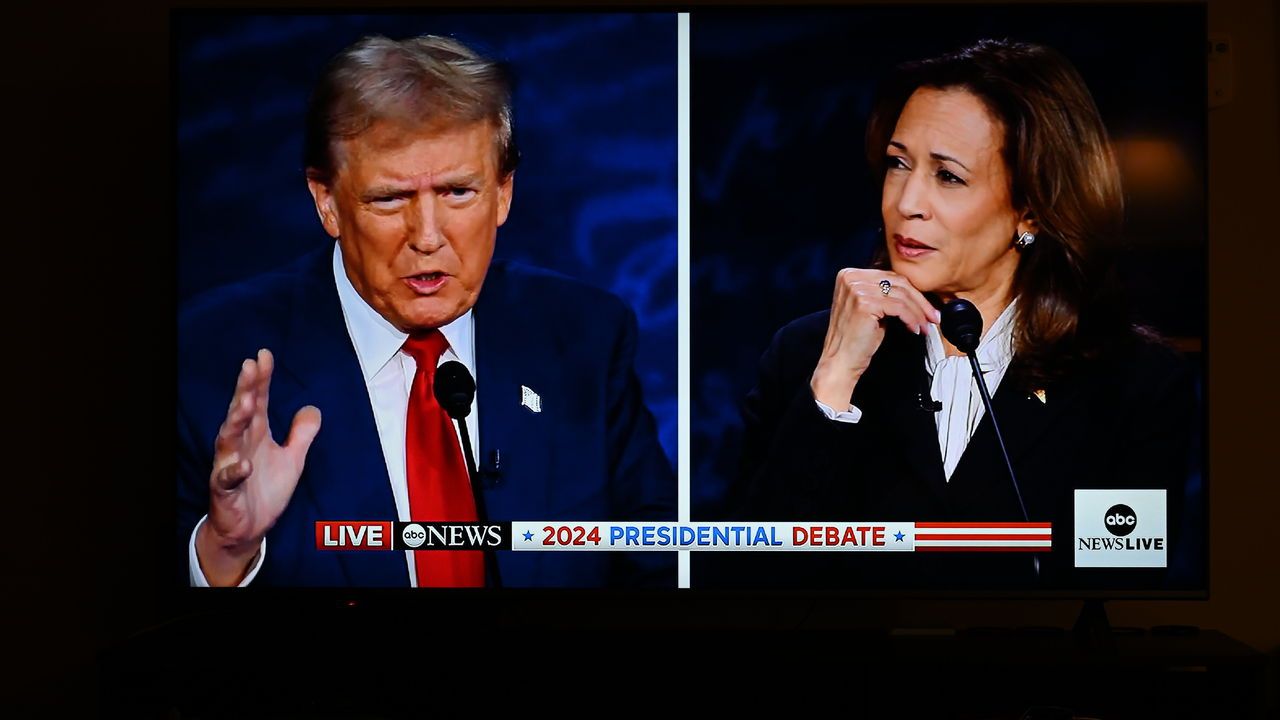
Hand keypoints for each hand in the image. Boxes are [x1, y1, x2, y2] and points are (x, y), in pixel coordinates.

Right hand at [195, 349, 320, 585]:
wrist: (249, 528)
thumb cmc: (265, 489)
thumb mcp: (293, 459)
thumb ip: (302, 434)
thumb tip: (313, 408)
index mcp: (256, 434)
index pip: (258, 401)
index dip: (261, 379)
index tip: (264, 355)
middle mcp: (240, 445)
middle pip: (241, 412)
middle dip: (245, 389)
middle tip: (250, 367)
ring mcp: (230, 466)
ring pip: (229, 439)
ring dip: (236, 420)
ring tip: (245, 402)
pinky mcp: (225, 490)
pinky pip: (227, 479)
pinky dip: (234, 471)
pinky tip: (243, 464)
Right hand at [810, 269, 939, 409]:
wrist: (840, 361)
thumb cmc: (855, 340)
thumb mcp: (869, 308)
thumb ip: (884, 294)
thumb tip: (916, 292)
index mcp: (849, 274)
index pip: (890, 276)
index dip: (913, 291)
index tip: (927, 307)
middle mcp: (850, 277)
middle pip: (898, 282)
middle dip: (920, 301)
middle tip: (933, 316)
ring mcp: (856, 289)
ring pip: (901, 295)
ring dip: (919, 312)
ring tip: (925, 326)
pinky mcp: (864, 303)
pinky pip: (899, 307)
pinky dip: (912, 318)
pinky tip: (915, 329)